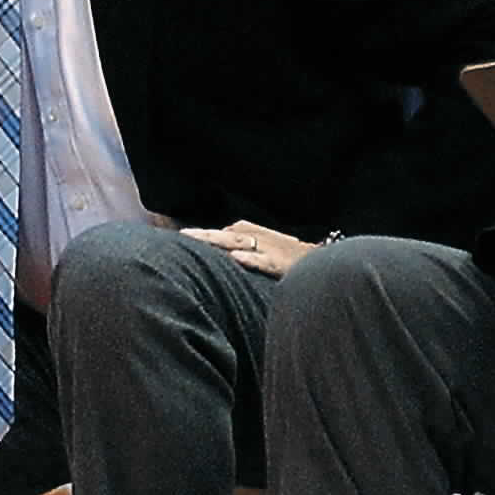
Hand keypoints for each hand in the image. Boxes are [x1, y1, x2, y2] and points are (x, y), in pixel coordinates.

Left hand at [182, 219, 317, 278]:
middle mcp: (253, 237)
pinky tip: (235, 258)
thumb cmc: (284, 254)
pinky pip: (261, 260)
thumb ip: (235, 245)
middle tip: (179, 235)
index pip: (216, 234)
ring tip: (195, 240)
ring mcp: (265, 249)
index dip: (196, 237)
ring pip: (236, 243)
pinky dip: (249, 258)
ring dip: (215, 241)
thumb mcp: (257, 245)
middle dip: (200, 236)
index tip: (175, 238)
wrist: (318, 260)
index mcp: (246, 232)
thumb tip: (214, 248)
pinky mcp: (278, 263)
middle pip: (220, 236)